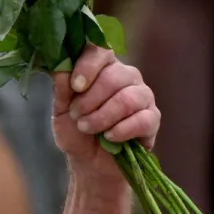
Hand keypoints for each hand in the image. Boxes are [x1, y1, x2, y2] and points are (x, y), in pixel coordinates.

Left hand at [53, 45, 159, 168]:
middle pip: (114, 76)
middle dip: (90, 100)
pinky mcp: (153, 118)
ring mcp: (143, 96)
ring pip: (128, 98)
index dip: (88, 66)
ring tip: (88, 128)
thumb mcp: (61, 110)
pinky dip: (122, 130)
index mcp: (102, 67)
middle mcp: (126, 76)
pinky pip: (143, 119)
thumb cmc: (75, 130)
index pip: (100, 51)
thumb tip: (61, 68)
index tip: (76, 86)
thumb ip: (62, 89)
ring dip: (103, 116)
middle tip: (76, 116)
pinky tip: (110, 137)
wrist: (90, 162)